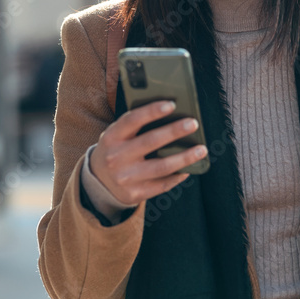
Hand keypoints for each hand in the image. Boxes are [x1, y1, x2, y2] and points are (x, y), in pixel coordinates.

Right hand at [90, 100, 206, 205]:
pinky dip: (177, 177)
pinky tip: (188, 169)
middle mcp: (116, 157)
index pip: (132, 120)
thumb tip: (172, 115)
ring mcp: (125, 178)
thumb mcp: (117, 135)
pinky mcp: (134, 194)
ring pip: (161, 167)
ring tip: (201, 150)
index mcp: (112, 137)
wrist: (98, 181)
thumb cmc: (116, 149)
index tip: (171, 104)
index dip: (151, 111)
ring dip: (184, 158)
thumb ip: (136, 125)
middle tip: (193, 124)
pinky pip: (161, 185)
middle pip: (150, 142)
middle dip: (174, 132)